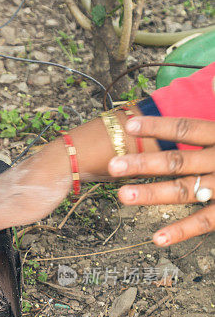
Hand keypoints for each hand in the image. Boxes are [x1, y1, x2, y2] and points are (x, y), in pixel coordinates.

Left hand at [108, 116, 214, 245]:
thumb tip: (211, 77)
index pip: (187, 129)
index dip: (158, 126)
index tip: (130, 124)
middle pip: (178, 161)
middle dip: (143, 164)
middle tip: (112, 166)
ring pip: (185, 191)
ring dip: (152, 195)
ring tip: (121, 197)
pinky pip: (205, 222)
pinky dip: (181, 231)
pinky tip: (157, 239)